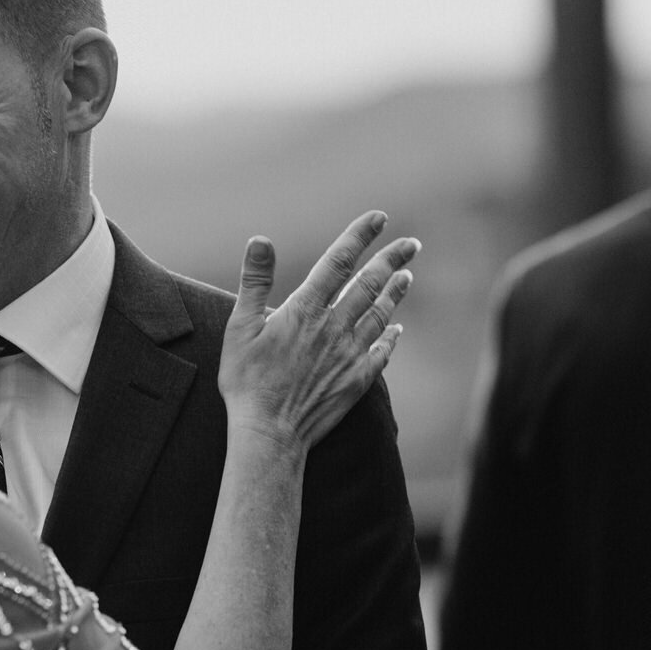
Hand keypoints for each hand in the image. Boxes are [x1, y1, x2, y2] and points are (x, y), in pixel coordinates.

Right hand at [219, 210, 417, 451]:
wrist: (270, 431)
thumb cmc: (247, 379)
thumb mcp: (239, 326)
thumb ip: (254, 281)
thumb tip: (260, 239)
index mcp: (305, 309)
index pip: (338, 262)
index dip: (359, 236)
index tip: (378, 217)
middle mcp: (334, 327)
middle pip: (370, 283)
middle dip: (391, 259)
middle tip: (411, 243)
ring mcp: (350, 354)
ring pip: (380, 314)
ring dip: (395, 292)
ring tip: (407, 274)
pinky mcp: (357, 379)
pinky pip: (381, 352)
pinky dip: (391, 337)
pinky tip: (397, 329)